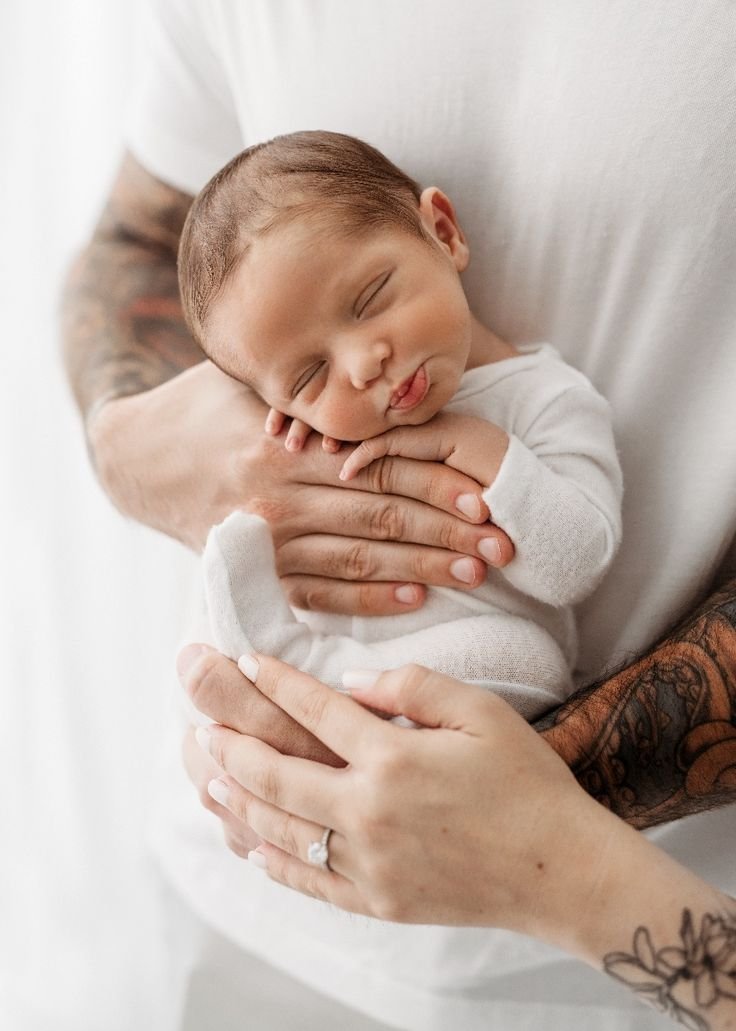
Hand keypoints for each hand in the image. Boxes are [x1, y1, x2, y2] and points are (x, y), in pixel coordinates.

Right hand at [90, 363, 513, 614]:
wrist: (134, 459)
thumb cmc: (201, 407)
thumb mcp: (248, 380)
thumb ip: (311, 389)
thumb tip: (383, 370)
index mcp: (285, 449)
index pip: (379, 468)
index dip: (437, 483)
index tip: (487, 496)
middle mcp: (279, 500)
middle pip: (381, 518)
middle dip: (448, 533)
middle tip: (504, 545)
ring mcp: (268, 543)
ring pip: (361, 561)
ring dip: (424, 569)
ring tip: (479, 574)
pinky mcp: (257, 572)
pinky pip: (322, 594)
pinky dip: (371, 600)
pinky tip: (417, 599)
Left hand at [180, 649, 610, 933]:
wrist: (561, 871)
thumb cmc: (528, 783)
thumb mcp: (481, 712)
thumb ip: (414, 686)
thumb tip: (354, 683)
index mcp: (394, 758)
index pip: (317, 711)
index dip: (278, 682)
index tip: (249, 662)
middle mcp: (369, 812)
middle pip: (278, 775)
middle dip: (233, 746)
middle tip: (201, 727)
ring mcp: (370, 863)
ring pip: (282, 830)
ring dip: (240, 802)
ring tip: (210, 780)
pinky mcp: (379, 901)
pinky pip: (311, 881)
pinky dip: (275, 862)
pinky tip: (254, 847)